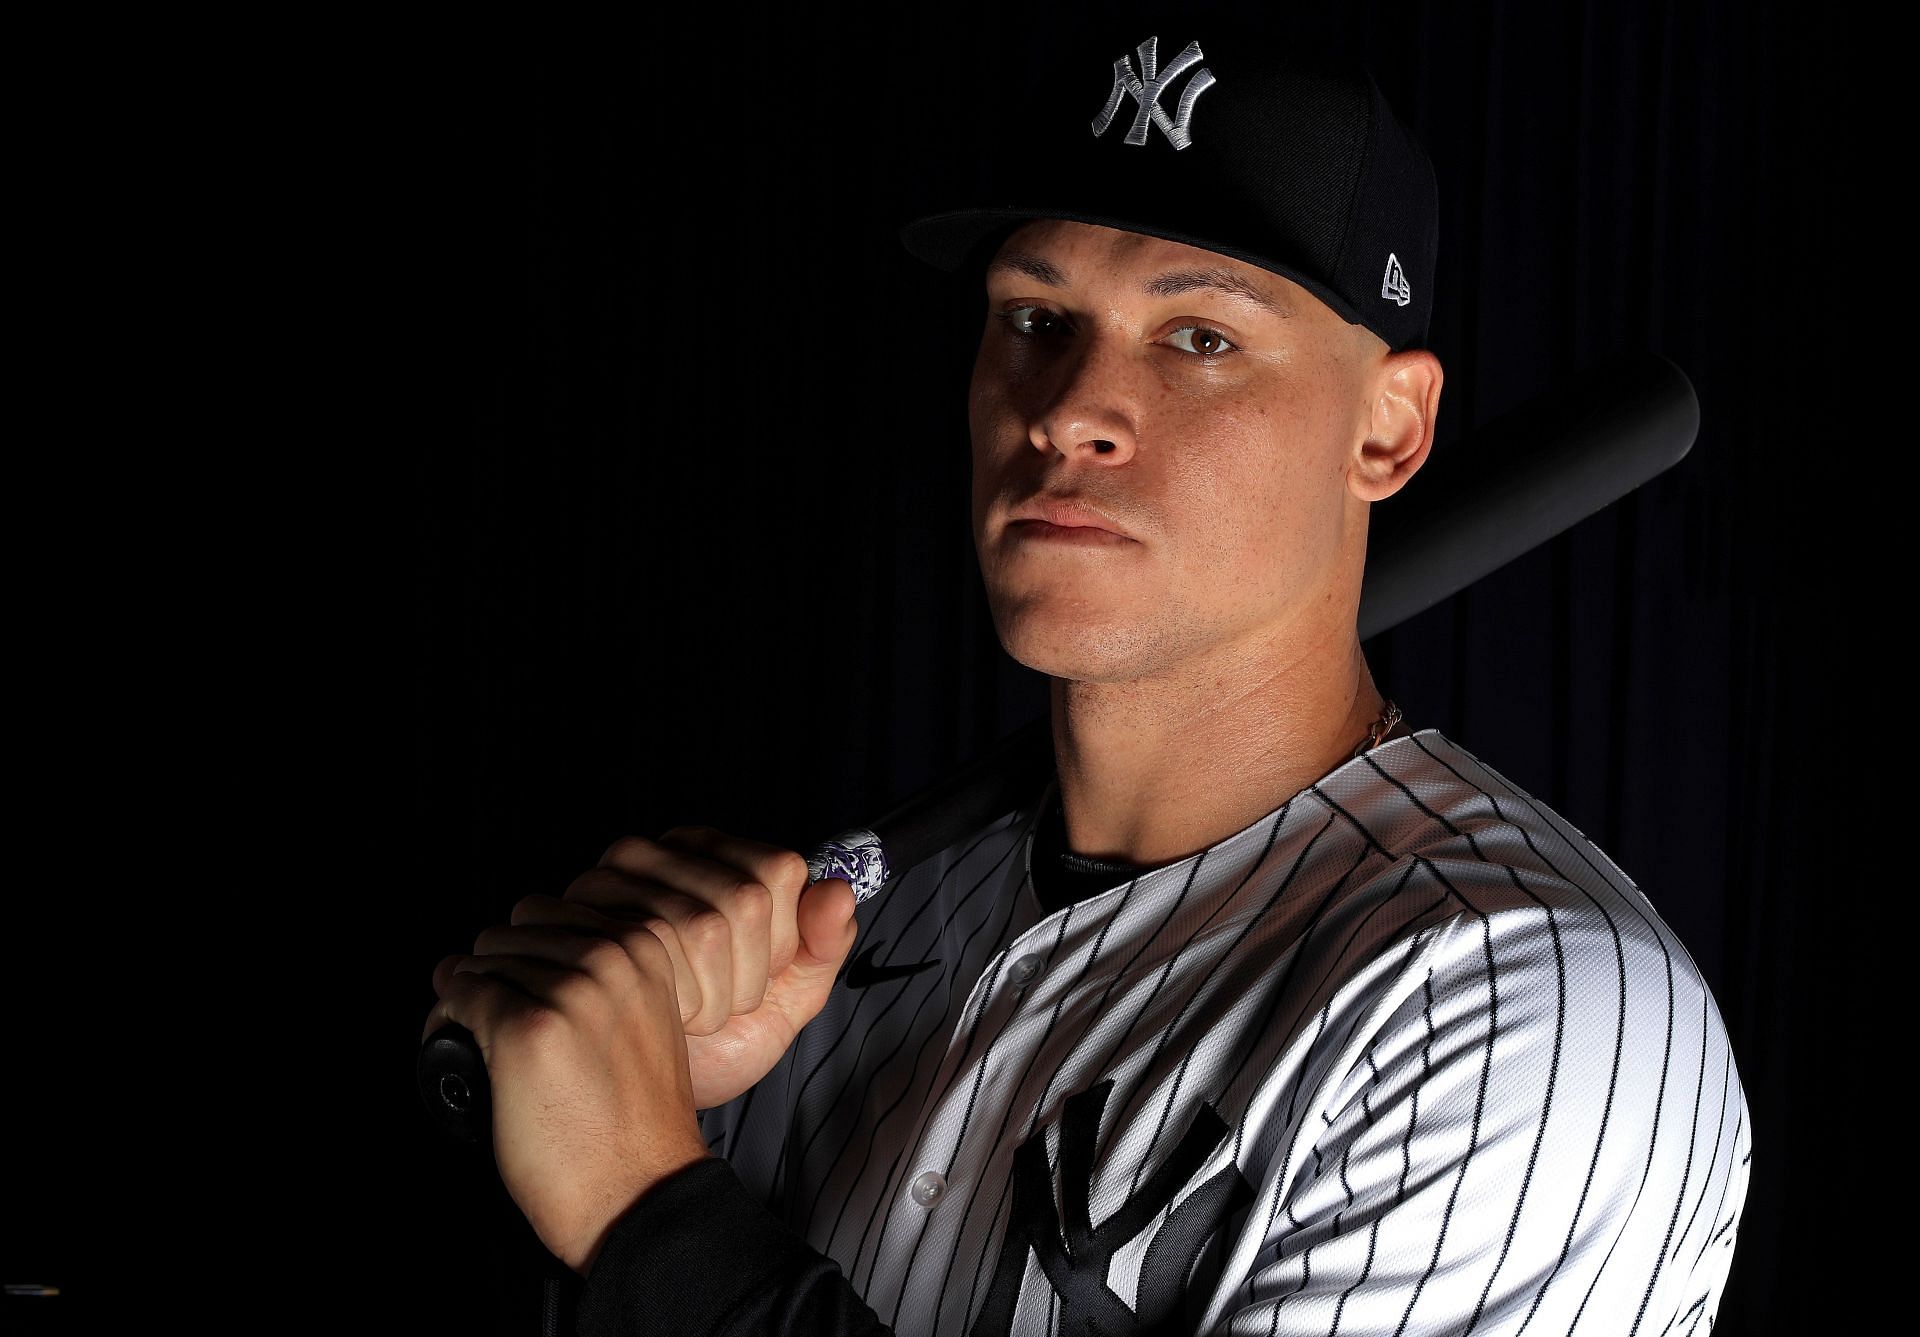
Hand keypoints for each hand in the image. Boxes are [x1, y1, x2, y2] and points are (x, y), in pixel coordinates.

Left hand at [420, 896, 712, 1274]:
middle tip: (494, 1023)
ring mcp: (569, 990)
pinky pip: (459, 997)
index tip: (525, 993)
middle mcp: (611, 958)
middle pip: (510, 932)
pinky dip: (445, 1024)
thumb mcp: (642, 1022)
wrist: (641, 1190)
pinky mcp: (526, 1028)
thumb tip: (495, 953)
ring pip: (480, 963)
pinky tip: (463, 1054)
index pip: (549, 911)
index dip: (524, 953)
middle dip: (492, 973)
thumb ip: (596, 977)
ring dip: (466, 999)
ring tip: (478, 1042)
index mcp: (646, 948)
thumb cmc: (637, 1124)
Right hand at [562, 826, 859, 1110]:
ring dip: (710, 993)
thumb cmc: (721, 1039)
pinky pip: (651, 950)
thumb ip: (824, 944)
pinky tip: (660, 1017)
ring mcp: (610, 883)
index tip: (760, 974)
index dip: (780, 939)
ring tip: (689, 1012)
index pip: (778, 869)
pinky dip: (674, 1001)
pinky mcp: (575, 923)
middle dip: (748, 974)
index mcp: (710, 854)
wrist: (652, 1098)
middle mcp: (655, 854)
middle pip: (745, 898)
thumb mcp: (790, 997)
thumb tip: (838, 891)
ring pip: (701, 924)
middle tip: (722, 1003)